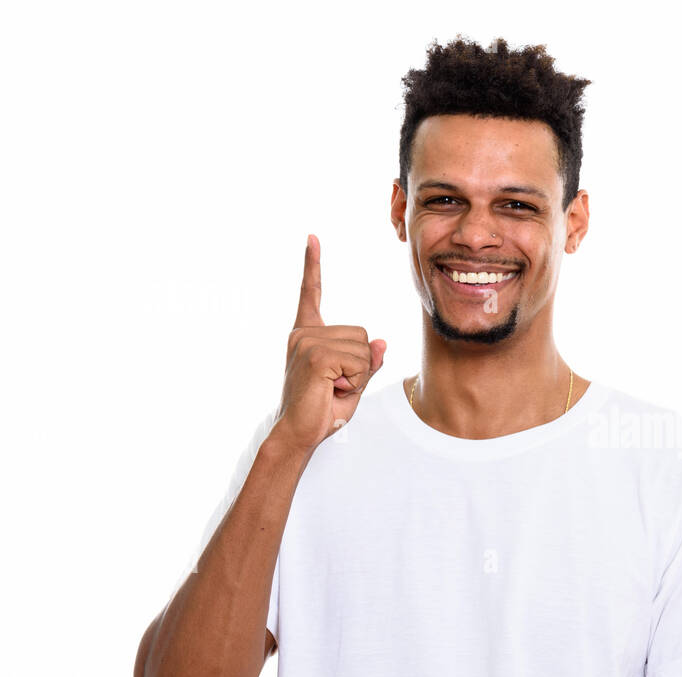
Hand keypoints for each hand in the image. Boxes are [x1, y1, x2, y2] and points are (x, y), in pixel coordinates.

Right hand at [272, 234, 386, 453]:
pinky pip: (359, 362)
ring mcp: (307, 341)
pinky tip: (332, 389)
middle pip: (363, 334)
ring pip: (364, 349)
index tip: (312, 238)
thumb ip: (367, 361)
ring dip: (359, 375)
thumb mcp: (353, 382)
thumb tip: (381, 342)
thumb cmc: (322, 410)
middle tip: (336, 385)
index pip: (311, 294)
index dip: (313, 265)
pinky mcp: (315, 355)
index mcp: (307, 334)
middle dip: (362, 366)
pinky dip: (356, 381)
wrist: (299, 433)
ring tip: (332, 388)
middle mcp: (304, 333)